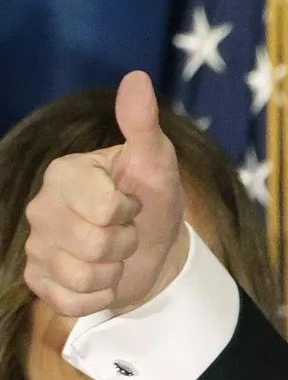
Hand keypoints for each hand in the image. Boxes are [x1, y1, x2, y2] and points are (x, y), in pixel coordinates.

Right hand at [22, 70, 187, 316]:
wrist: (155, 251)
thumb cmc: (154, 201)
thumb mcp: (158, 164)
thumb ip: (143, 125)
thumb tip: (137, 78)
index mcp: (64, 174)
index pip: (103, 207)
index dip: (129, 211)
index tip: (132, 202)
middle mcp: (41, 208)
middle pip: (92, 244)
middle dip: (124, 244)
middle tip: (127, 232)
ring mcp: (36, 246)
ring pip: (82, 276)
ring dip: (113, 272)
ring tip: (116, 255)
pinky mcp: (39, 281)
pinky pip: (69, 301)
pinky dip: (98, 297)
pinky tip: (102, 279)